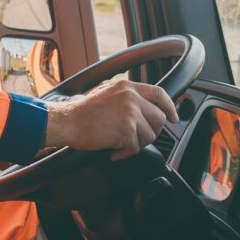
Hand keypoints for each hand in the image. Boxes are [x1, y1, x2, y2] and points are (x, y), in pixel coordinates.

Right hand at [42, 78, 177, 160]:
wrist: (67, 121)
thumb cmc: (81, 111)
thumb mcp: (106, 92)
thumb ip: (126, 95)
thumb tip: (144, 106)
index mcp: (127, 86)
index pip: (159, 94)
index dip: (169, 107)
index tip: (173, 117)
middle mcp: (131, 97)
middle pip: (159, 119)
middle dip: (149, 131)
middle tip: (135, 137)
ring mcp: (130, 114)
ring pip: (149, 136)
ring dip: (136, 143)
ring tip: (120, 143)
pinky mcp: (126, 131)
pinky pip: (135, 148)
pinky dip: (124, 153)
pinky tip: (113, 150)